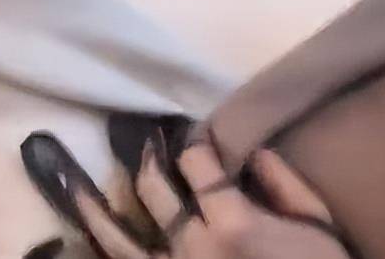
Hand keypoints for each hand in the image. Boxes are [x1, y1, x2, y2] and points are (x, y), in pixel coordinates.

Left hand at [22, 128, 350, 258]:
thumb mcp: (318, 225)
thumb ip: (285, 184)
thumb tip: (253, 153)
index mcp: (234, 223)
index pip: (198, 165)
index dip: (191, 145)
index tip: (187, 137)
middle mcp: (193, 249)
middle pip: (153, 193)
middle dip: (146, 161)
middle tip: (141, 142)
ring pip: (119, 241)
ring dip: (91, 206)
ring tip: (67, 179)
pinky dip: (98, 256)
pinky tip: (68, 247)